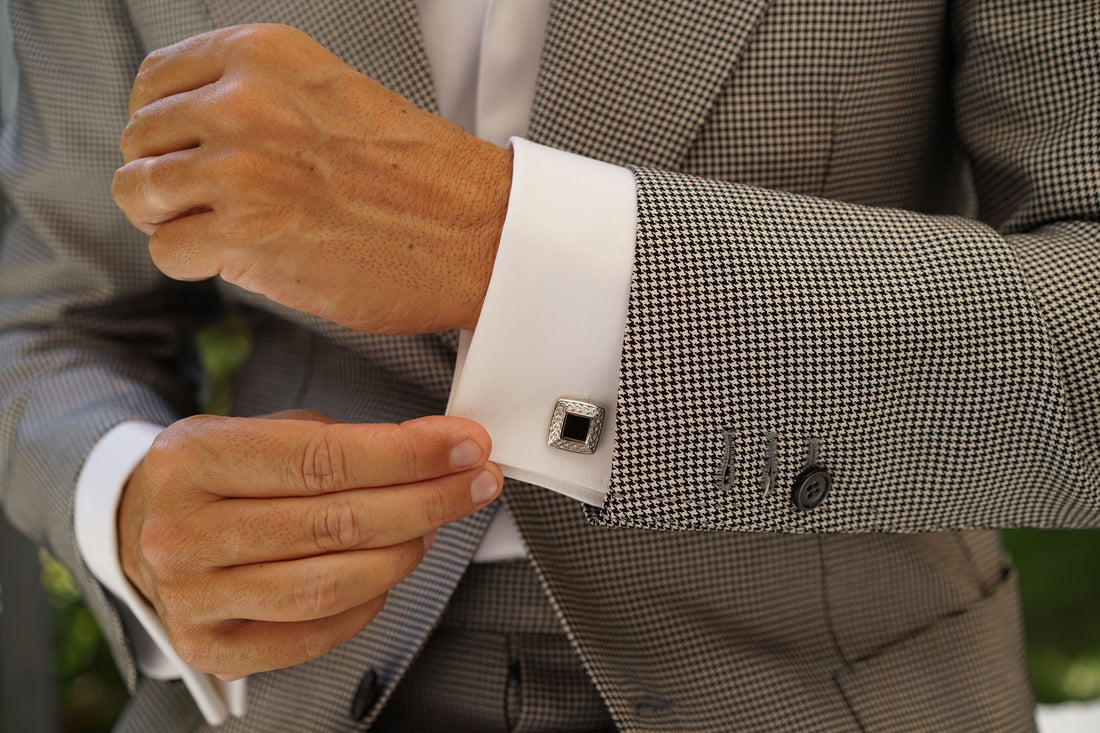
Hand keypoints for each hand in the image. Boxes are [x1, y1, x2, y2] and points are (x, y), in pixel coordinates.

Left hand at [112, 24, 512, 333]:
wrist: (476, 232)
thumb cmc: (422, 176)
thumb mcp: (332, 94)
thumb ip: (259, 98)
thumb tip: (192, 131)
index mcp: (264, 55)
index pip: (155, 82)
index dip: (163, 126)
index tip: (186, 153)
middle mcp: (243, 102)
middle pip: (140, 140)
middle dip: (167, 178)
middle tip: (212, 203)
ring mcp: (240, 170)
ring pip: (139, 193)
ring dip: (174, 221)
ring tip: (223, 232)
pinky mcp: (246, 237)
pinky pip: (166, 250)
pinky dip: (193, 263)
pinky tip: (237, 260)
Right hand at [117, 411, 501, 678]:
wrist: (140, 527)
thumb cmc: (215, 474)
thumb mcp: (260, 431)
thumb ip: (338, 441)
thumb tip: (433, 451)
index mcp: (194, 459)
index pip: (324, 460)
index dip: (409, 455)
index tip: (465, 447)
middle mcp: (184, 532)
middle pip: (338, 523)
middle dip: (427, 500)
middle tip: (474, 482)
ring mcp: (194, 597)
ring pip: (333, 583)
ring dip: (405, 552)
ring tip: (432, 525)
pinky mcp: (212, 647)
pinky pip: (315, 632)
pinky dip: (368, 603)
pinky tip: (389, 570)